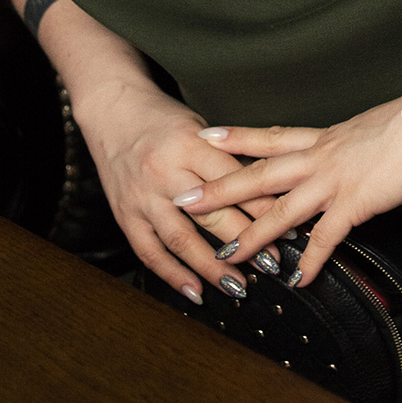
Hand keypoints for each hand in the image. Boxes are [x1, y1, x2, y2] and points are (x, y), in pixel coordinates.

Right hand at [71, 78, 282, 302]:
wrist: (113, 111)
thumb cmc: (162, 119)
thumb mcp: (200, 130)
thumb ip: (227, 160)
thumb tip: (265, 193)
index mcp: (190, 145)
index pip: (234, 182)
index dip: (263, 208)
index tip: (288, 228)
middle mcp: (166, 172)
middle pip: (212, 214)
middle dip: (245, 243)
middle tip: (271, 264)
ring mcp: (143, 197)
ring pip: (181, 239)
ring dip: (212, 268)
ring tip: (238, 286)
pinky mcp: (125, 216)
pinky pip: (150, 252)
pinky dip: (173, 275)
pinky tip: (194, 292)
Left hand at [171, 101, 401, 285]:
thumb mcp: (368, 127)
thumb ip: (349, 145)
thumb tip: (345, 154)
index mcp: (324, 136)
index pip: (271, 136)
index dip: (238, 137)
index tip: (207, 136)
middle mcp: (320, 156)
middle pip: (260, 173)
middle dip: (221, 188)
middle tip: (186, 199)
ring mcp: (334, 179)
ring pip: (280, 209)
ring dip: (251, 234)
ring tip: (226, 255)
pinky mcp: (355, 202)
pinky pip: (325, 238)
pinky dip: (310, 261)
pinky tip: (297, 280)